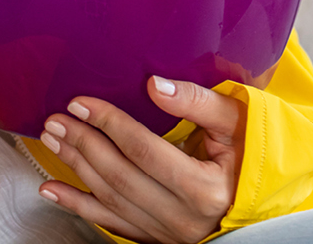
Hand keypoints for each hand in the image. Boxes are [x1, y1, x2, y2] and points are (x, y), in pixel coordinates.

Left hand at [38, 77, 243, 242]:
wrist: (260, 193)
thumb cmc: (251, 152)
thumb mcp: (238, 121)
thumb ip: (198, 101)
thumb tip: (154, 85)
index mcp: (205, 188)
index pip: (144, 150)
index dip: (109, 124)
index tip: (82, 102)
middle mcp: (183, 217)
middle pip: (120, 175)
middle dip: (84, 143)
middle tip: (57, 119)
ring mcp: (167, 233)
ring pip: (109, 198)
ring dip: (75, 167)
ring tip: (53, 138)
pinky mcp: (156, 239)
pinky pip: (109, 222)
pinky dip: (76, 205)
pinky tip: (52, 189)